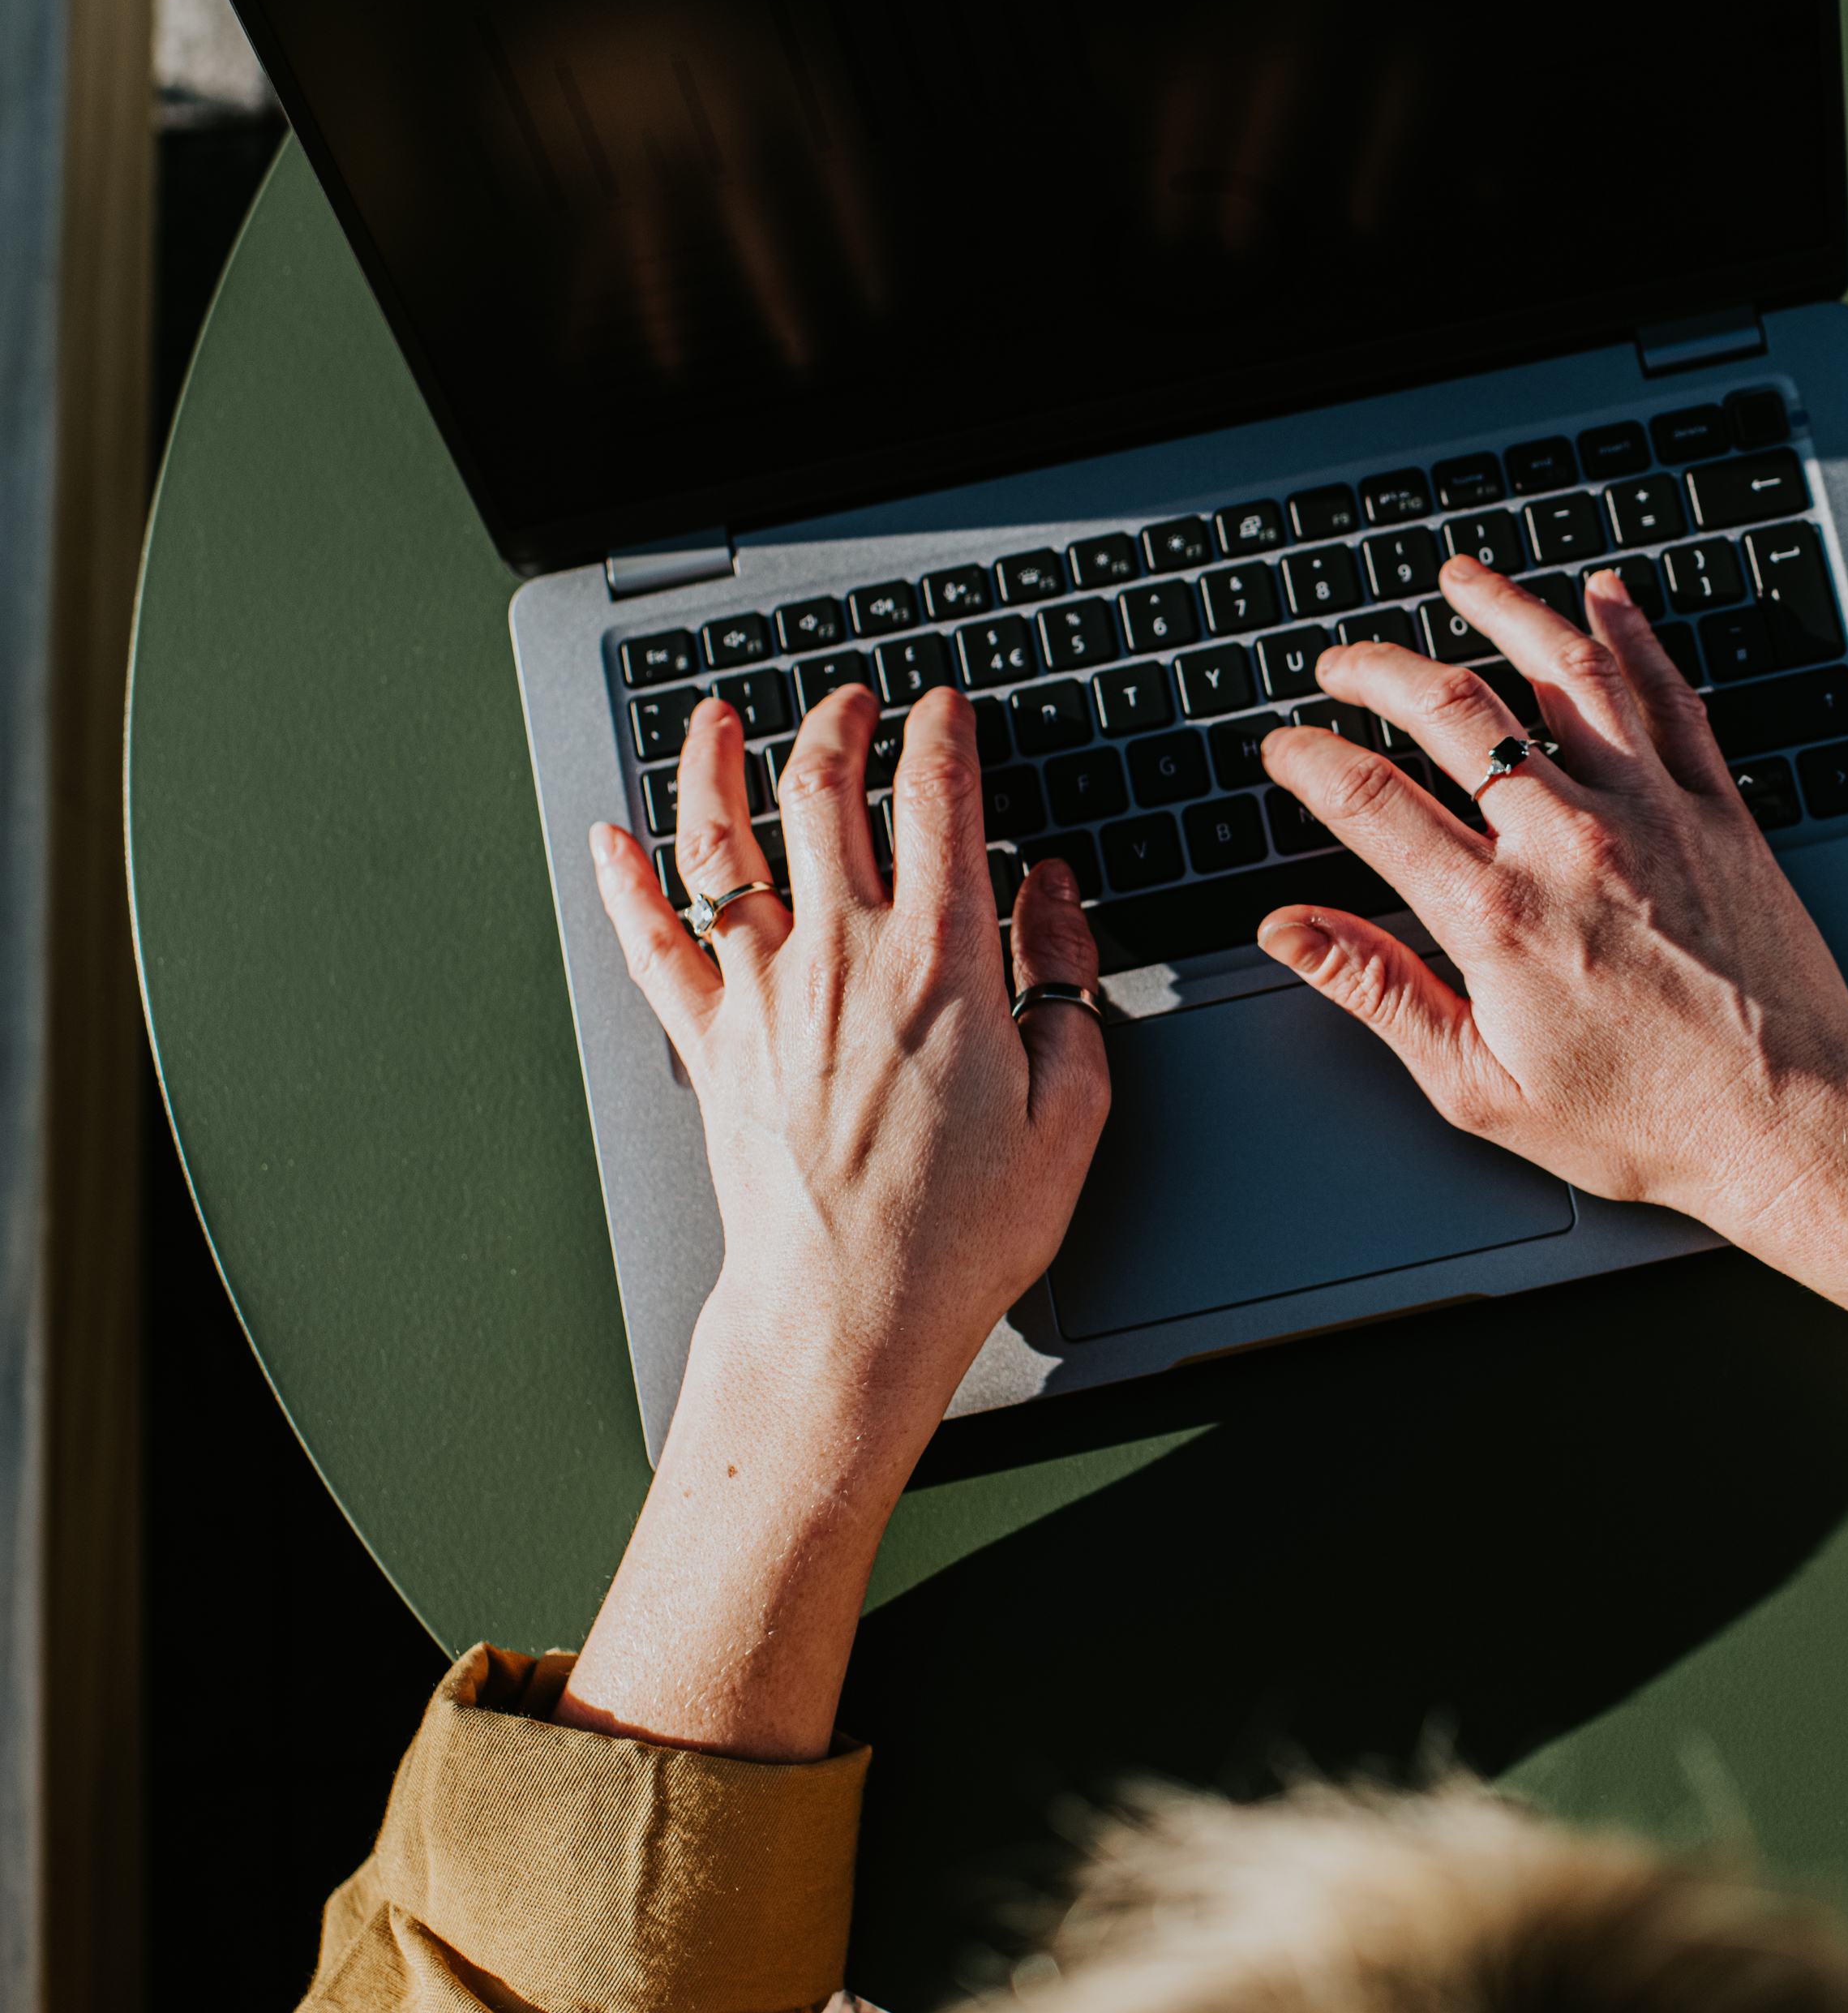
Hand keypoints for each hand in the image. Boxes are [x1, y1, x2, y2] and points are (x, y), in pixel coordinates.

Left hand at [593, 684, 1107, 1422]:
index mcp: (941, 963)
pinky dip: (624, 884)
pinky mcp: (711, 1047)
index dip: (941, 734)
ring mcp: (763, 997)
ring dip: (715, 767)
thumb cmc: (963, 1230)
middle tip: (850, 699)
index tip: (944, 708)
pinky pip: (652, 946)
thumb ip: (1066, 981)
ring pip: (721, 847)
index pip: (937, 800)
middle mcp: (841, 957)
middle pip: (821, 796)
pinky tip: (610, 840)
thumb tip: (1053, 893)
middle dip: (836, 725)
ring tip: (719, 720)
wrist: (848, 1313)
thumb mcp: (1072, 1106)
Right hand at [1255, 561, 1847, 1236]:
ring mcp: (1652, 815)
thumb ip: (1381, 994)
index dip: (1309, 760)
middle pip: (1455, 712)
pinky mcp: (1718, 811)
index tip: (1286, 747)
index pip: (1371, 801)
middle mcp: (1571, 845)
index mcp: (1498, 918)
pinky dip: (1631, 636)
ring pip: (1565, 672)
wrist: (1791, 1121)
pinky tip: (1604, 600)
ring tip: (1461, 581)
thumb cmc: (1647, 1121)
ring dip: (1504, 610)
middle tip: (1345, 666)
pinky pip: (1669, 696)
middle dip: (1380, 671)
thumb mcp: (1482, 1088)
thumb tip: (1292, 933)